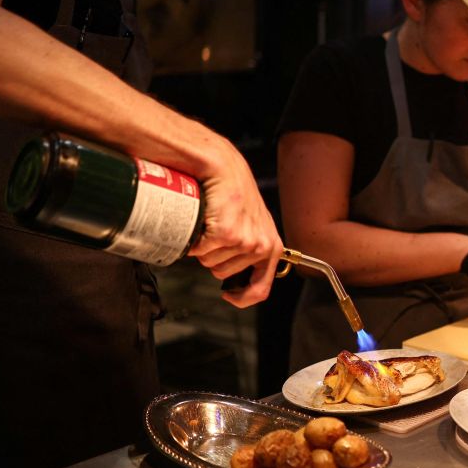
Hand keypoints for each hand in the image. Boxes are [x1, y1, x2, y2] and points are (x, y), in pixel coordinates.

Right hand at [188, 138, 283, 307]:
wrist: (223, 168)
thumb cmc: (234, 195)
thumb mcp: (252, 225)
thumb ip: (249, 251)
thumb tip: (235, 280)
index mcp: (272, 247)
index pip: (260, 290)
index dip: (241, 299)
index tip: (228, 296)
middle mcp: (263, 247)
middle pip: (223, 275)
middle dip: (214, 257)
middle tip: (217, 231)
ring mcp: (246, 242)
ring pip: (210, 264)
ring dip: (205, 247)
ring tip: (213, 223)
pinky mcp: (228, 234)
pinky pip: (201, 251)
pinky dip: (196, 240)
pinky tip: (204, 222)